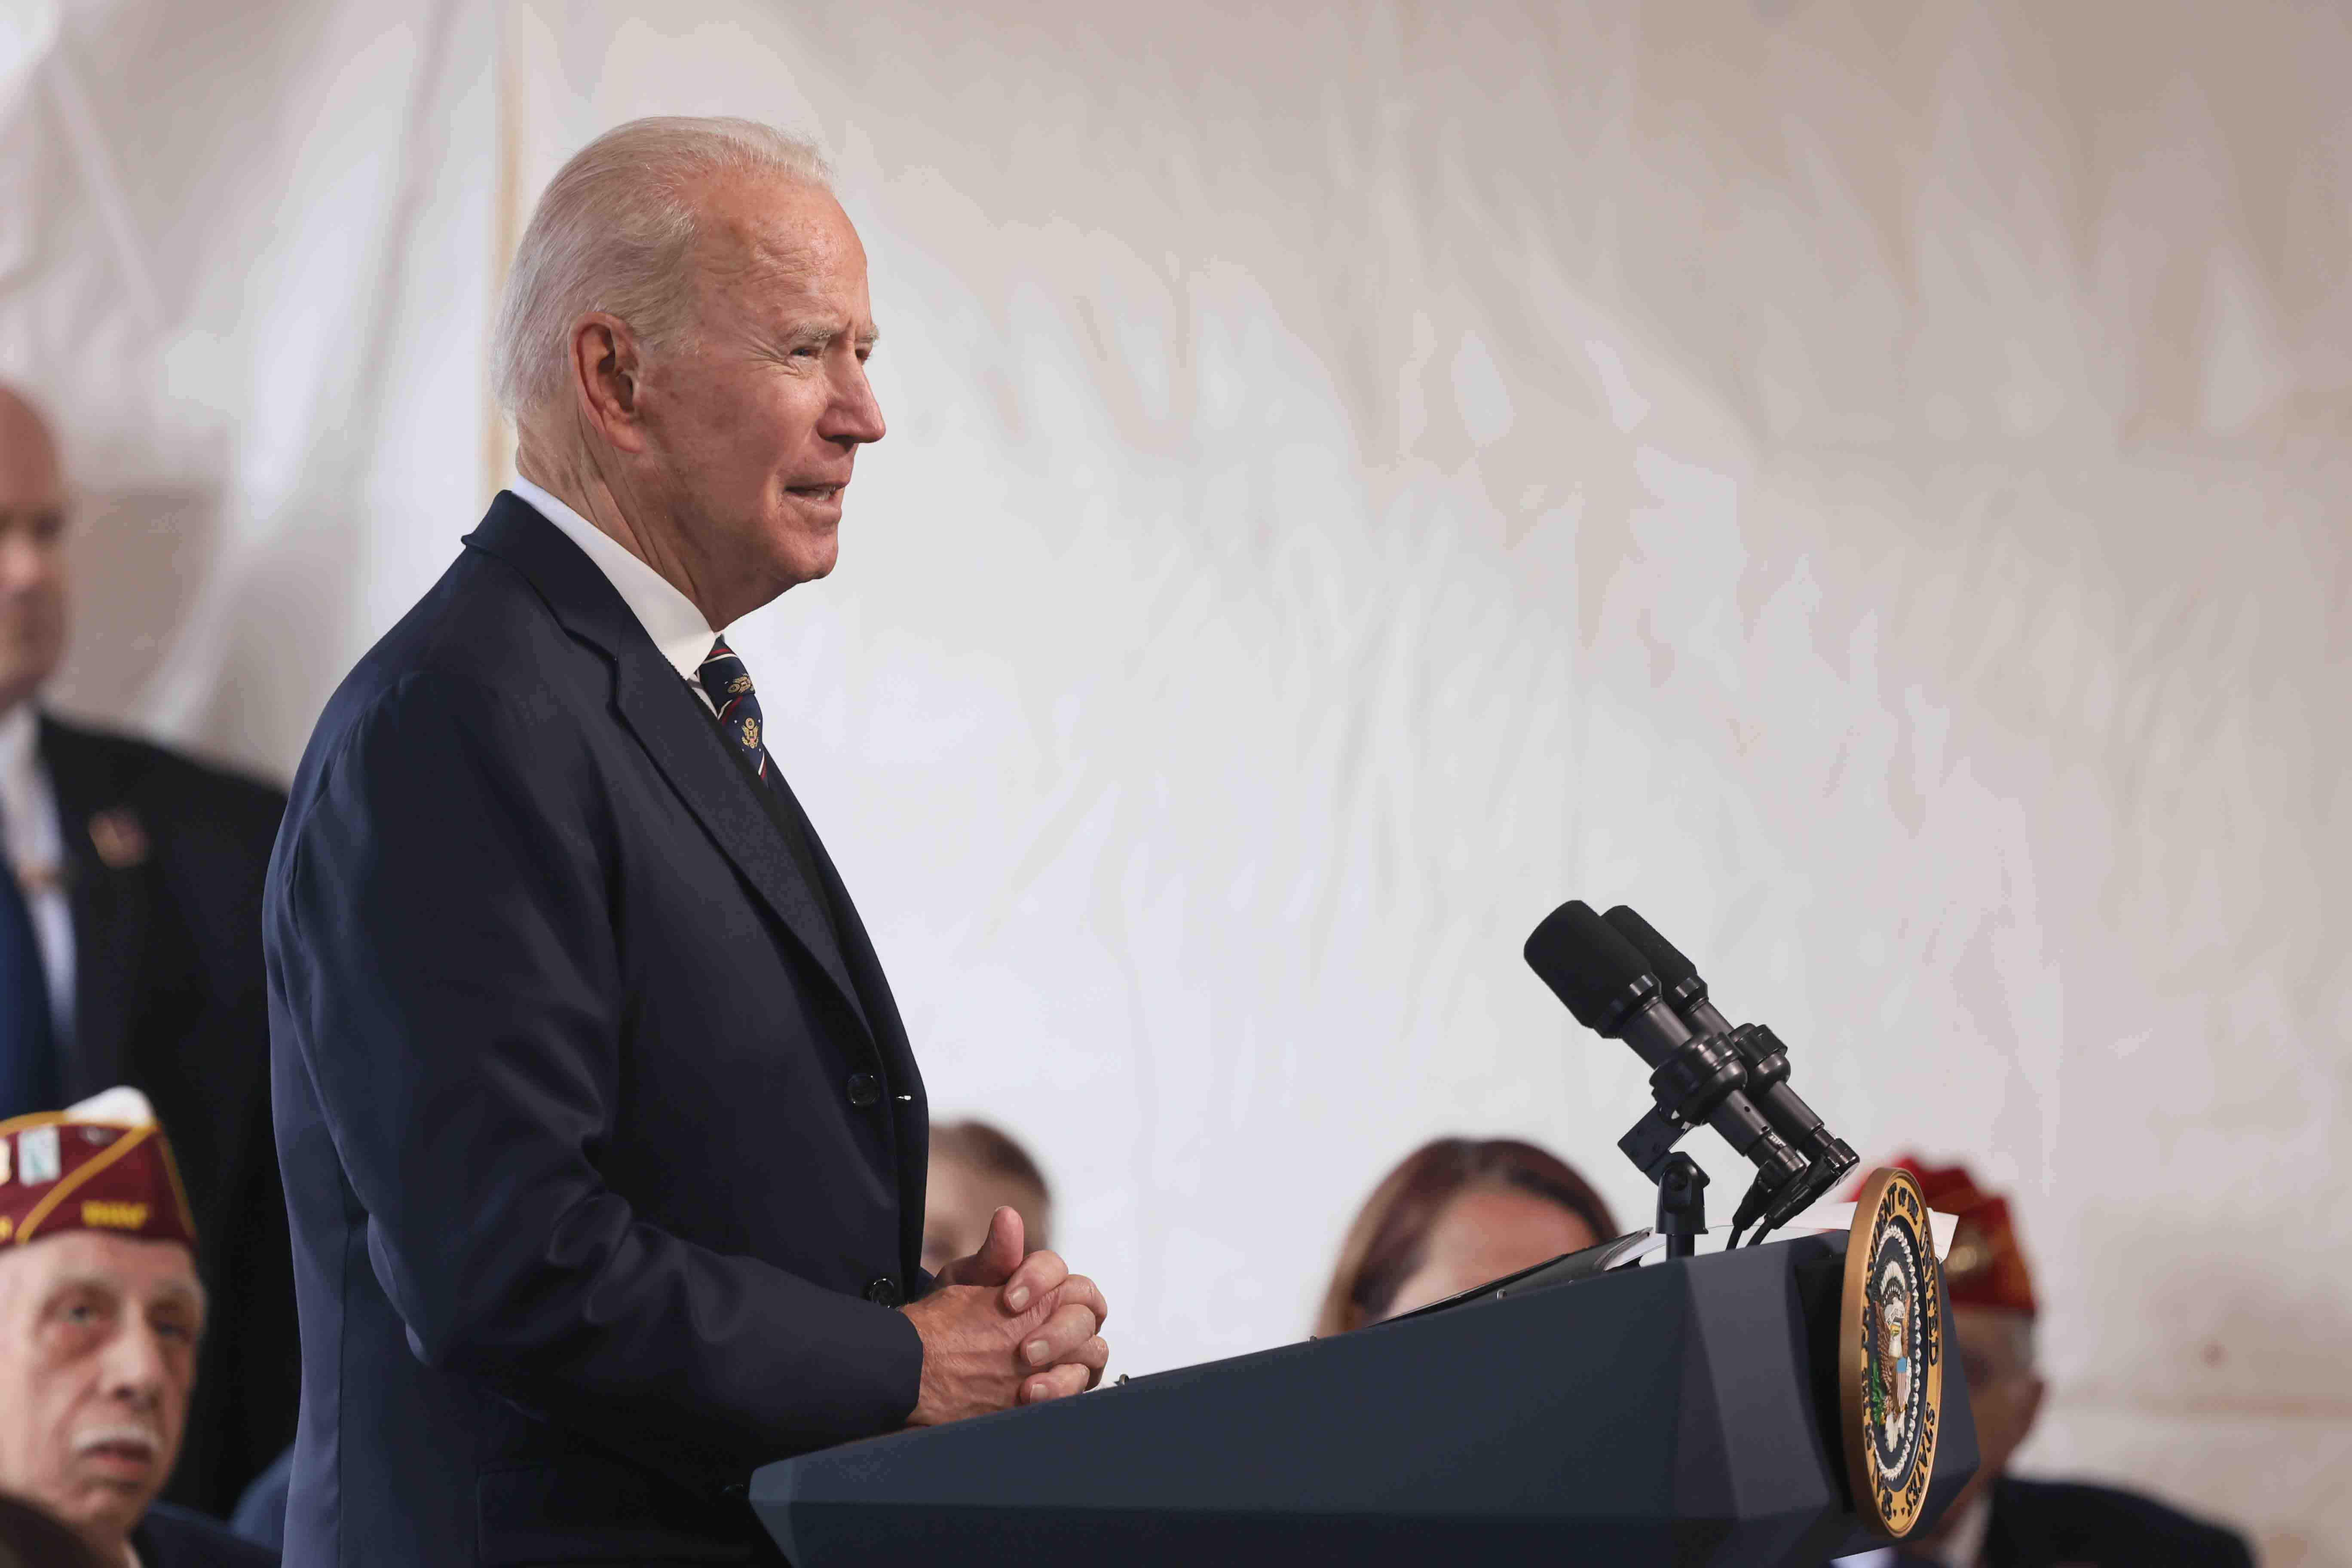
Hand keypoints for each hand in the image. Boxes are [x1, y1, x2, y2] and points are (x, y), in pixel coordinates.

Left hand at [902, 1207, 1109, 1423]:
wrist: (939, 1360)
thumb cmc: (957, 1314)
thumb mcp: (967, 1283)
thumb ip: (994, 1256)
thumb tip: (1007, 1216)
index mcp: (1044, 1282)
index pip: (1057, 1270)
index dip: (1038, 1280)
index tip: (1009, 1300)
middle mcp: (1066, 1311)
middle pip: (1085, 1310)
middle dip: (1057, 1331)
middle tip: (1024, 1351)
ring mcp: (1072, 1348)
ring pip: (1093, 1349)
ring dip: (1063, 1364)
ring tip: (1029, 1384)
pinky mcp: (1067, 1380)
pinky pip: (1081, 1384)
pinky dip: (1060, 1390)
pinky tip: (1031, 1396)